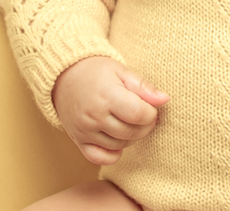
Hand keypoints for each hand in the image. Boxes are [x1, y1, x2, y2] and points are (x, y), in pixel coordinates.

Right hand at [52, 55, 169, 165]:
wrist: (64, 77)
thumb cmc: (96, 72)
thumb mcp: (121, 71)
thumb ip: (143, 86)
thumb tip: (165, 100)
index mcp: (107, 96)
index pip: (139, 115)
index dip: (151, 113)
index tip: (150, 107)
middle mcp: (94, 116)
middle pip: (131, 132)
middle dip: (145, 126)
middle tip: (144, 115)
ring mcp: (85, 131)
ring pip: (119, 146)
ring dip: (131, 137)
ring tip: (130, 122)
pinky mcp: (78, 141)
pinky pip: (100, 158)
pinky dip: (113, 153)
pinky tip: (117, 139)